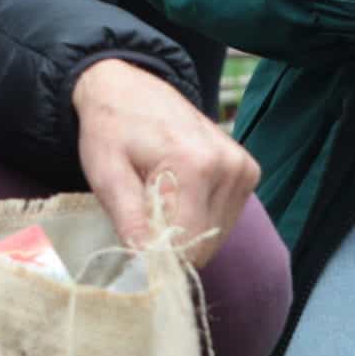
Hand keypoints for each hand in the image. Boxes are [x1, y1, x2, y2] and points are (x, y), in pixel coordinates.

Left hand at [72, 58, 258, 270]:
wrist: (129, 88)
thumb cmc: (112, 128)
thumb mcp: (107, 173)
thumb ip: (129, 220)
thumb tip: (144, 267)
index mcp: (196, 165)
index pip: (187, 245)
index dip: (157, 257)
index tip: (133, 248)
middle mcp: (229, 167)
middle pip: (204, 244)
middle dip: (171, 245)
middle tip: (142, 218)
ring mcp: (242, 168)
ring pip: (216, 236)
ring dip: (186, 232)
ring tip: (160, 200)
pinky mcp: (247, 171)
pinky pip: (225, 218)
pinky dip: (199, 219)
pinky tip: (178, 194)